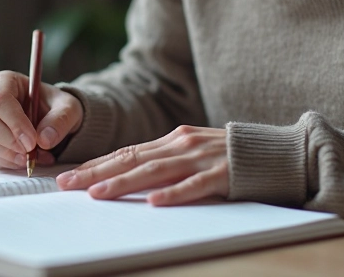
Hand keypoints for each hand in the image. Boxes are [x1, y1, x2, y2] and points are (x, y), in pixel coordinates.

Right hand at [0, 70, 83, 169]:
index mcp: (5, 80)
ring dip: (11, 155)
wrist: (49, 117)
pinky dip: (8, 161)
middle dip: (13, 143)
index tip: (32, 142)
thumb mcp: (68, 108)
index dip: (15, 123)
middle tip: (34, 152)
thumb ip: (60, 120)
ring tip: (35, 156)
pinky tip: (25, 158)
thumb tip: (44, 140)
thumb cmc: (55, 106)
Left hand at [55, 125, 227, 205]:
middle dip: (97, 172)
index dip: (97, 163)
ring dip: (124, 183)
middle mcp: (183, 144)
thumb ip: (166, 161)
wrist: (275, 152)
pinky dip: (174, 193)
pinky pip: (195, 185)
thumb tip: (130, 176)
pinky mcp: (222, 173)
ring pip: (156, 171)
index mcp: (174, 139)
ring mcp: (202, 158)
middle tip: (68, 184)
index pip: (127, 152)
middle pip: (132, 159)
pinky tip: (155, 203)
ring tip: (98, 194)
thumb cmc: (231, 157)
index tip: (69, 175)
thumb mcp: (193, 153)